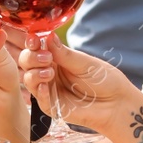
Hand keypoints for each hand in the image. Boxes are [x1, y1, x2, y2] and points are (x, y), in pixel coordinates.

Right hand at [18, 33, 142, 135]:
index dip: (32, 43)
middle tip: (46, 58)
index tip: (34, 40)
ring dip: (34, 74)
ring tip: (49, 73)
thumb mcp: (85, 63)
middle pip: (26, 62)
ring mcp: (49, 90)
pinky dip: (40, 92)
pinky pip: (39, 100)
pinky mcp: (52, 107)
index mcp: (56, 58)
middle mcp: (49, 72)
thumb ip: (64, 53)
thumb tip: (48, 35)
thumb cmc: (104, 80)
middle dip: (31, 58)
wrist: (116, 104)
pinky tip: (45, 86)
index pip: (36, 48)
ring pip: (28, 80)